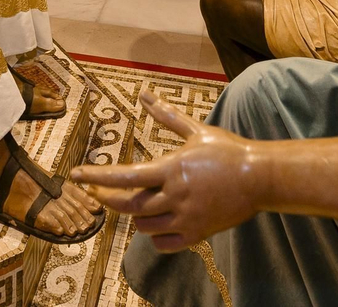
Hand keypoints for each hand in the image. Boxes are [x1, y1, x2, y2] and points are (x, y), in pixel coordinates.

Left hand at [70, 91, 260, 250]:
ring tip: (135, 204)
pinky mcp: (197, 234)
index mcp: (172, 169)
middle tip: (96, 193)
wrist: (260, 178)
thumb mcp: (197, 130)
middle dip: (107, 199)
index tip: (76, 175)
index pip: (125, 176)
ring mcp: (186, 218)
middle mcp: (175, 196)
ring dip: (135, 216)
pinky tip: (155, 223)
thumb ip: (167, 115)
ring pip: (144, 226)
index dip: (97, 176)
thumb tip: (144, 94)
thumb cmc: (228, 151)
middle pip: (129, 205)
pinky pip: (163, 242)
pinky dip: (154, 235)